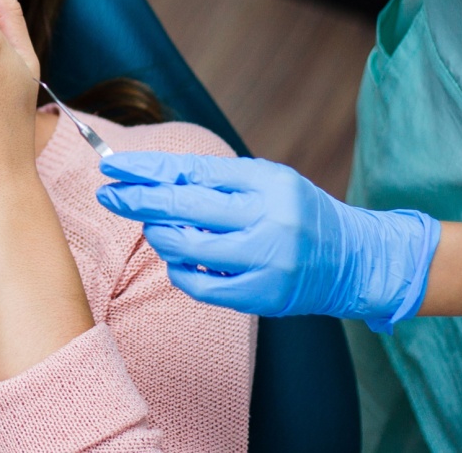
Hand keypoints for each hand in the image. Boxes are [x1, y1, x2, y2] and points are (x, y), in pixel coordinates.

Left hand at [97, 152, 439, 331]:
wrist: (353, 259)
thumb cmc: (296, 212)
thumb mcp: (265, 181)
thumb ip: (214, 180)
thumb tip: (150, 177)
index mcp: (268, 182)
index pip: (195, 171)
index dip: (148, 170)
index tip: (112, 166)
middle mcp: (269, 219)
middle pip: (186, 206)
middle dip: (139, 200)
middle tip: (108, 194)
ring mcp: (267, 261)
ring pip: (187, 248)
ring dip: (160, 236)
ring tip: (156, 228)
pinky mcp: (263, 296)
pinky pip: (201, 286)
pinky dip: (181, 270)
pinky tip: (178, 260)